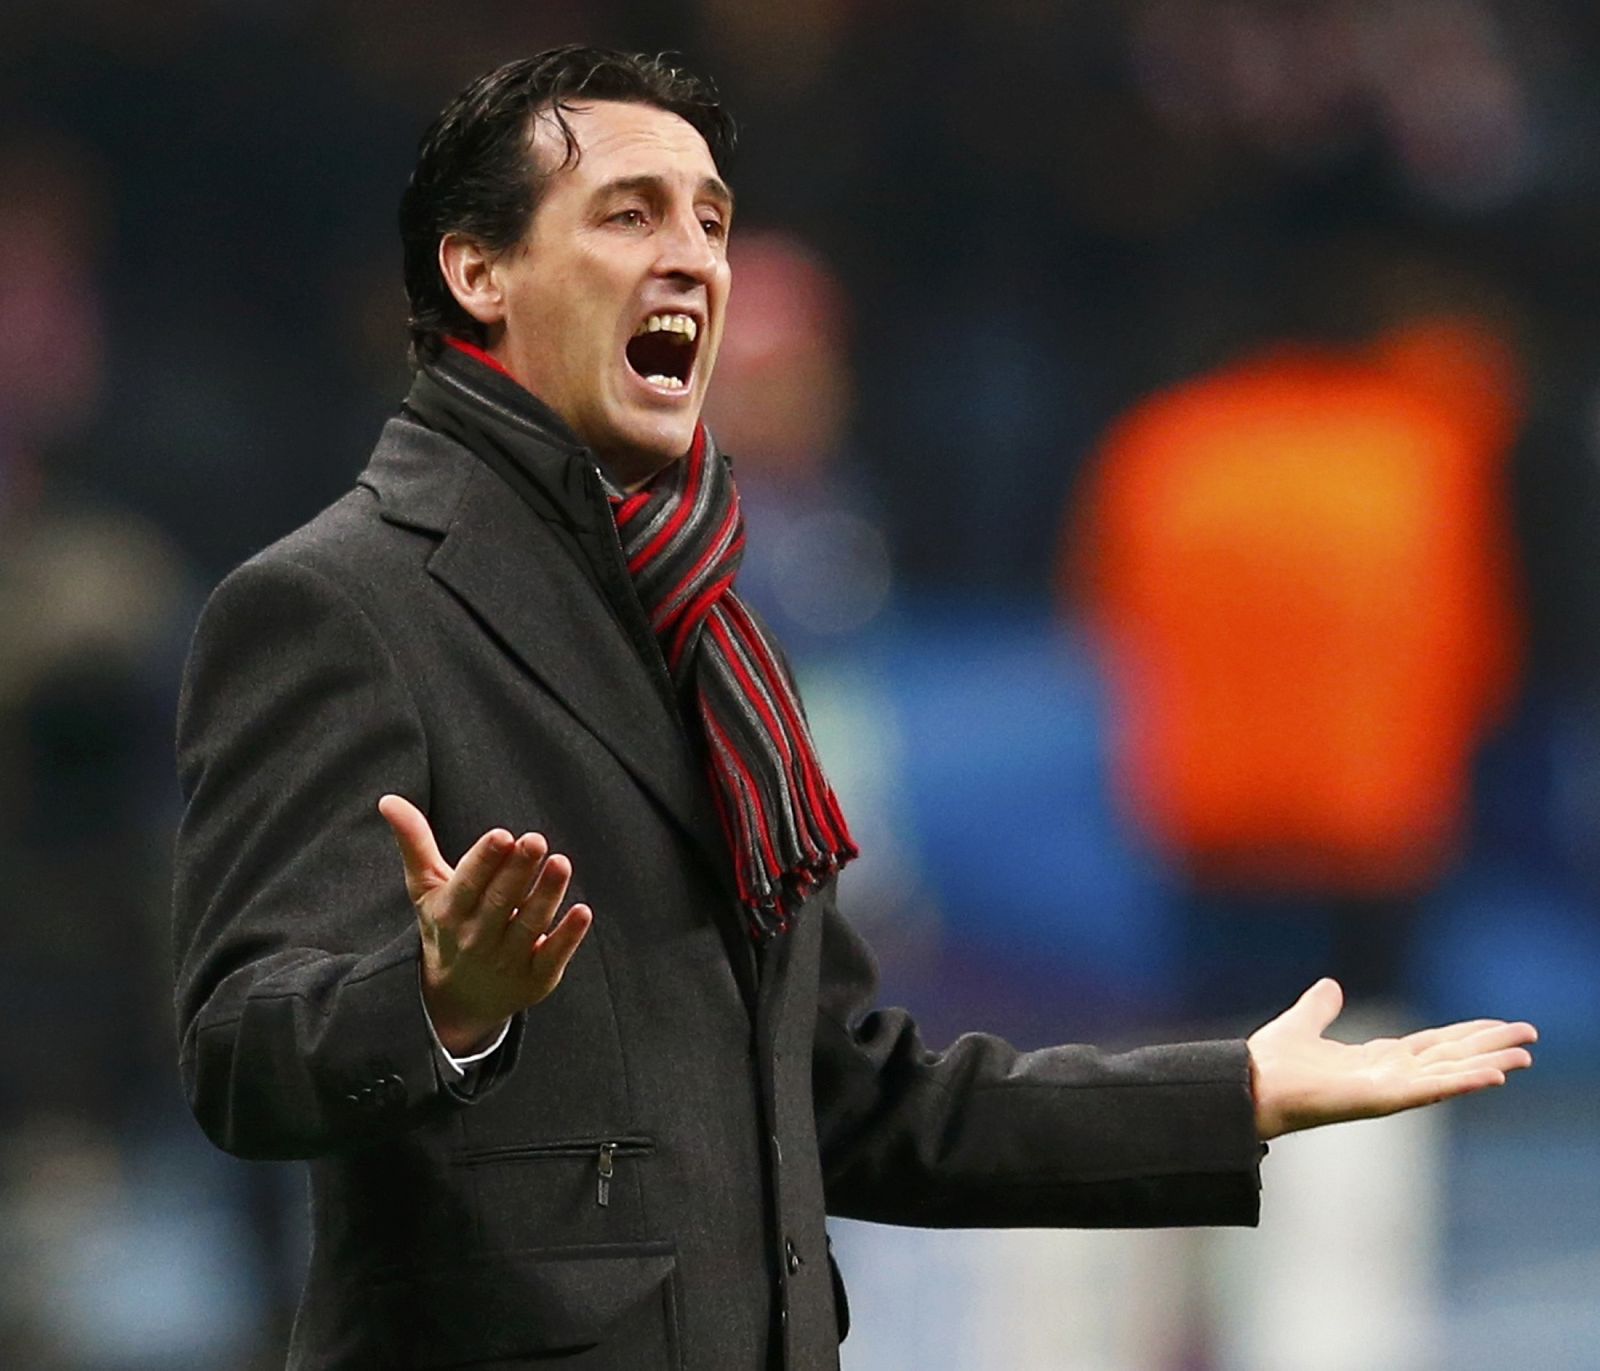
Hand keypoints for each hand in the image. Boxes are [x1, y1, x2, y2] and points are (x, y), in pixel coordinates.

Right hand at [378, 794, 592, 1055]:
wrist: (456, 999)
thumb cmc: (446, 926)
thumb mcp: (426, 888)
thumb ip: (415, 843)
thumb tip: (388, 800)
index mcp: (450, 913)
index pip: (468, 884)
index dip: (485, 861)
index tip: (502, 835)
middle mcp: (477, 939)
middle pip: (500, 901)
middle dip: (518, 870)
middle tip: (535, 840)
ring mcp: (507, 961)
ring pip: (530, 924)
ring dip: (547, 894)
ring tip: (560, 863)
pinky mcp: (536, 978)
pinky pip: (553, 955)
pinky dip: (568, 936)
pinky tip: (583, 911)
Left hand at [1247, 978, 1535, 1140]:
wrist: (1249, 1084)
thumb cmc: (1271, 1063)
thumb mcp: (1302, 1023)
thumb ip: (1319, 1007)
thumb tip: (1330, 986)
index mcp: (1374, 1060)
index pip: (1431, 1045)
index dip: (1465, 1036)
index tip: (1497, 1027)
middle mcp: (1387, 1075)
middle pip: (1449, 1057)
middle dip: (1488, 1047)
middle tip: (1528, 1037)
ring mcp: (1388, 1089)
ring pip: (1449, 1073)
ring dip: (1487, 1064)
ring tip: (1524, 1056)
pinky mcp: (1381, 1099)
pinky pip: (1430, 1088)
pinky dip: (1463, 1081)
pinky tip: (1493, 1074)